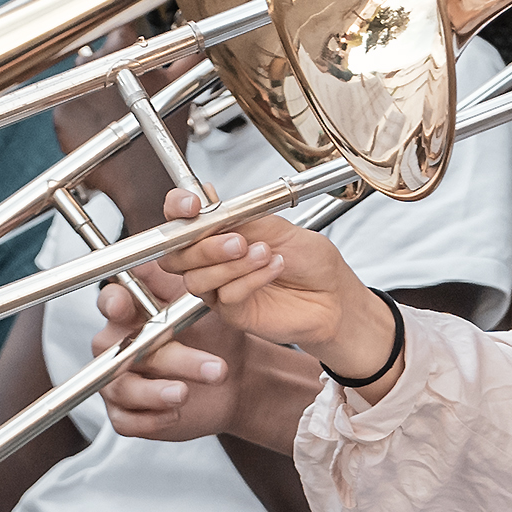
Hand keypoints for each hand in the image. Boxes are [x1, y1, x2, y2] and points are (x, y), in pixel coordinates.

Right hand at [93, 269, 307, 444]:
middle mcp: (117, 345)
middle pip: (121, 349)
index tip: (126, 303)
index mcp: (130, 312)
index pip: (111, 302)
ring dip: (156, 391)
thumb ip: (183, 272)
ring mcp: (118, 381)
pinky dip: (151, 419)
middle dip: (165, 357)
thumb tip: (178, 227)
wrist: (234, 377)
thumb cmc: (212, 332)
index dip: (114, 303)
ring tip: (186, 392)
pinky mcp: (127, 414)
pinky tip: (176, 414)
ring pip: (124, 387)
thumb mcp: (202, 299)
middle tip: (207, 364)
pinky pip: (126, 421)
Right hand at [134, 188, 401, 384]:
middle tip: (238, 241)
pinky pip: (226, 296)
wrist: (334, 294)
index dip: (177, 209)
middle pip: (177, 256)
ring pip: (198, 279)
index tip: (192, 205)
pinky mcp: (232, 313)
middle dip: (205, 247)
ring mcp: (219, 289)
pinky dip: (250, 280)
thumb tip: (208, 198)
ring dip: (232, 264)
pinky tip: (273, 269)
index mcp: (218, 232)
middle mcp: (213, 261)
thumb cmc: (309, 261)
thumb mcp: (277, 226)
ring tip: (264, 254)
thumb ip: (240, 216)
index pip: (179, 219)